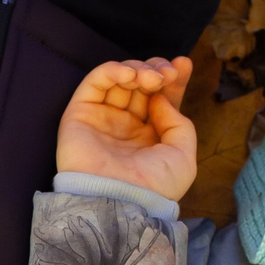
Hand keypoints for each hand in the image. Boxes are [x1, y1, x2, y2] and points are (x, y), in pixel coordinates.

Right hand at [57, 58, 196, 203]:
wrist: (118, 199)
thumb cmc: (153, 186)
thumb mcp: (183, 157)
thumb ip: (180, 125)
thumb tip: (160, 100)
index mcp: (149, 137)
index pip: (161, 99)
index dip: (173, 79)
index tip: (183, 64)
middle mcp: (125, 126)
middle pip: (141, 84)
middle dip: (156, 70)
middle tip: (166, 74)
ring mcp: (102, 118)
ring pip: (119, 78)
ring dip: (137, 69)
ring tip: (149, 78)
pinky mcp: (80, 113)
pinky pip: (95, 82)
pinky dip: (112, 70)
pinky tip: (129, 75)